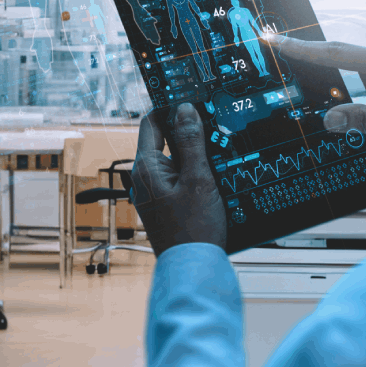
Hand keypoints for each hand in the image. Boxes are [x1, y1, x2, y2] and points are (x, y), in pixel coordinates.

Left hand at [131, 105, 226, 253]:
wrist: (193, 267)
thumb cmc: (194, 229)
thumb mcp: (198, 179)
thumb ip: (190, 142)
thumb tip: (183, 110)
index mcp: (146, 167)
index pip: (151, 123)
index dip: (170, 108)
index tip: (191, 99)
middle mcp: (144, 177)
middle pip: (165, 140)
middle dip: (188, 132)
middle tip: (215, 125)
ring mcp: (153, 191)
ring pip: (175, 160)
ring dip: (195, 155)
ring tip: (221, 152)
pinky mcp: (164, 203)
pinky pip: (179, 178)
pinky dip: (195, 172)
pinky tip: (216, 176)